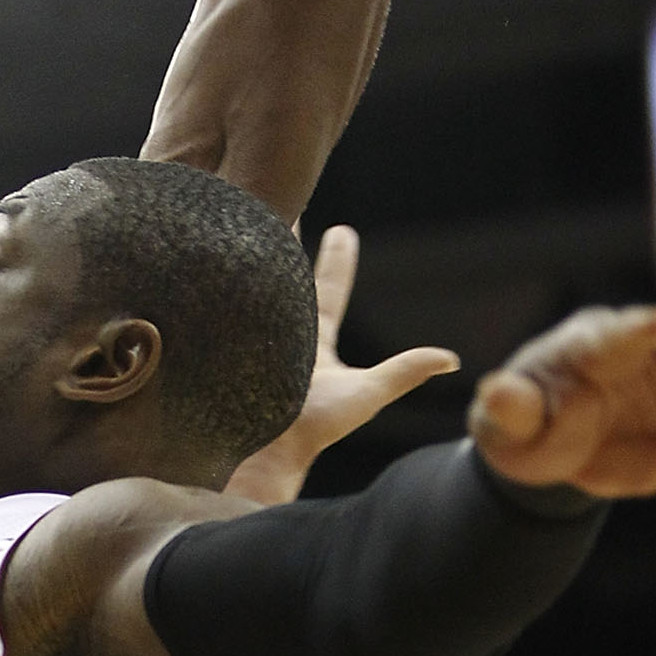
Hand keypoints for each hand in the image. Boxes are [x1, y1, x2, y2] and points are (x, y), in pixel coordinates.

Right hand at [229, 224, 457, 504]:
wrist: (261, 452)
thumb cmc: (316, 428)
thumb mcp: (366, 394)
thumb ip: (404, 372)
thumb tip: (452, 360)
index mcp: (315, 343)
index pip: (329, 291)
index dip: (337, 261)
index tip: (343, 230)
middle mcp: (283, 338)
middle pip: (285, 278)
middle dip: (283, 242)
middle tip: (282, 203)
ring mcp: (250, 340)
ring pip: (251, 287)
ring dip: (246, 255)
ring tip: (240, 213)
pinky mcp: (223, 344)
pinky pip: (220, 306)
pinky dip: (214, 282)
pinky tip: (203, 253)